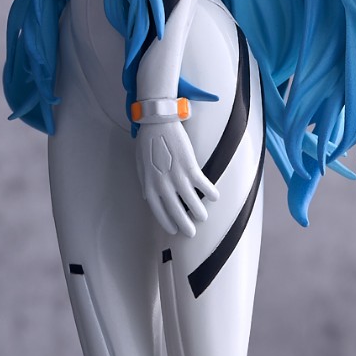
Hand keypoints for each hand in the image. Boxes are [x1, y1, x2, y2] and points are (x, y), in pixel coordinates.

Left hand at [136, 117, 219, 237]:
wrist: (157, 123)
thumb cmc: (147, 143)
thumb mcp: (140, 166)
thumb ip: (145, 183)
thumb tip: (147, 197)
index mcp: (150, 186)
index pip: (159, 211)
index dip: (167, 222)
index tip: (174, 230)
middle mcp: (163, 185)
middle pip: (176, 211)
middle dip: (185, 224)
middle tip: (191, 232)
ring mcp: (177, 177)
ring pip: (192, 201)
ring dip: (199, 211)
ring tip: (203, 217)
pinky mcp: (190, 167)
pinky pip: (203, 185)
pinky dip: (210, 192)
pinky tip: (214, 197)